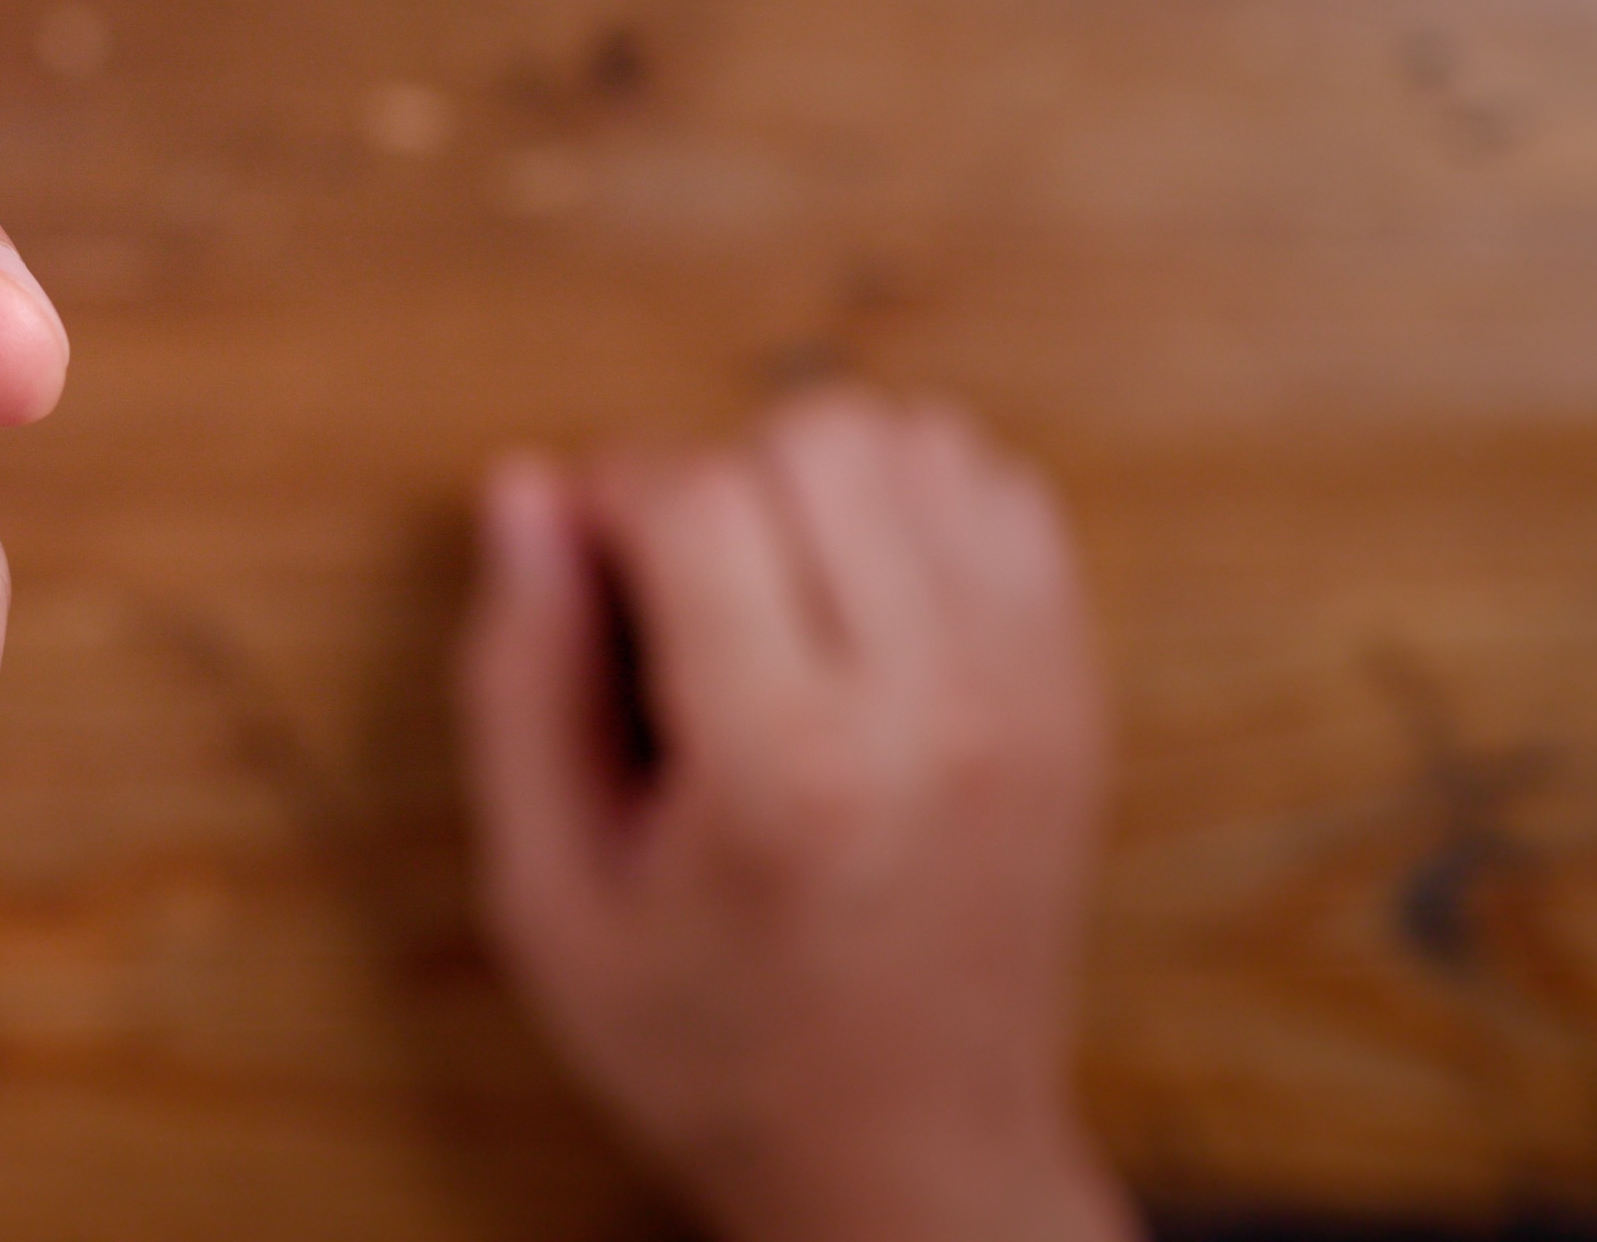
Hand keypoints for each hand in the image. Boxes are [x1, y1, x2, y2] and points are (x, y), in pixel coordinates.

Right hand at [459, 391, 1135, 1241]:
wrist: (911, 1161)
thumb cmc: (713, 1048)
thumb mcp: (548, 897)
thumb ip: (520, 680)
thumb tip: (526, 491)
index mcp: (785, 771)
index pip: (693, 495)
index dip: (606, 497)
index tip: (583, 570)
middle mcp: (929, 712)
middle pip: (819, 435)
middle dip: (716, 474)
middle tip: (677, 588)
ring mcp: (1025, 696)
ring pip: (922, 438)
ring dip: (822, 476)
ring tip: (771, 588)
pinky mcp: (1076, 693)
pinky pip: (1006, 493)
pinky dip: (920, 503)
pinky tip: (857, 596)